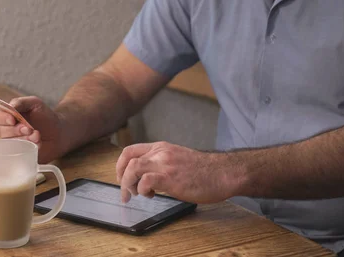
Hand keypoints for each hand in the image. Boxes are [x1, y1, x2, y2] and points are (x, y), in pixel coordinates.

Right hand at [0, 96, 64, 163]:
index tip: (13, 119)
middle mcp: (6, 129)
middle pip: (0, 130)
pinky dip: (29, 147)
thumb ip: (21, 102)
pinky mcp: (19, 153)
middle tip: (29, 128)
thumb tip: (10, 106)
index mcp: (7, 115)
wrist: (59, 132)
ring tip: (37, 135)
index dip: (3, 118)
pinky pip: (18, 153)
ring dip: (24, 139)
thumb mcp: (35, 103)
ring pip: (9, 142)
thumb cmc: (44, 116)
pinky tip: (38, 143)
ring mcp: (11, 143)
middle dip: (15, 129)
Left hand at [115, 141, 241, 203]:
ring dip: (128, 184)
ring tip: (135, 195)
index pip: (130, 150)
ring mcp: (165, 164)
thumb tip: (147, 177)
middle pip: (128, 159)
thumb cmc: (204, 170)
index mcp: (161, 147)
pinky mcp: (170, 178)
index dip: (120, 165)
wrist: (223, 172)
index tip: (121, 177)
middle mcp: (160, 153)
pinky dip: (142, 190)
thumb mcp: (177, 159)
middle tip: (125, 192)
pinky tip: (150, 195)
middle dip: (121, 177)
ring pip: (133, 168)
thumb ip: (162, 163)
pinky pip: (146, 181)